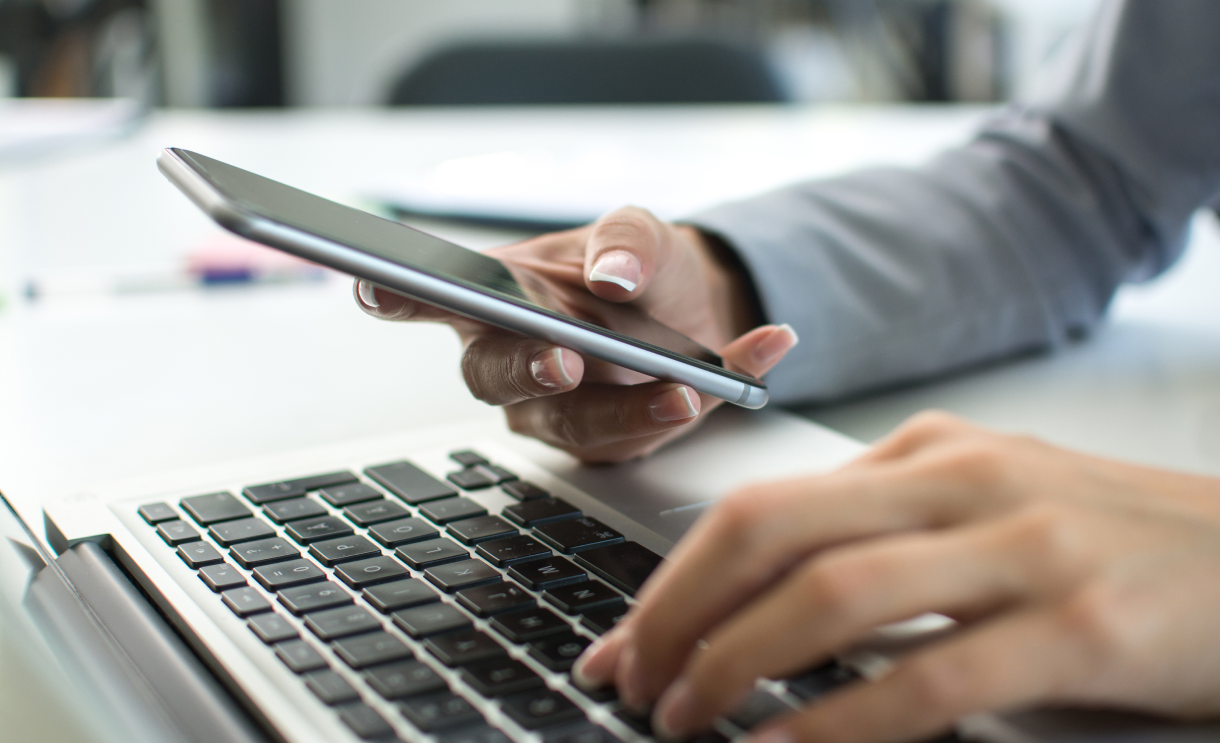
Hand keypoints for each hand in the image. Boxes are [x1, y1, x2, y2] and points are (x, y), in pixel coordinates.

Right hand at [354, 206, 797, 461]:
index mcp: (498, 298)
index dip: (397, 296)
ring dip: (636, 408)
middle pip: (496, 377)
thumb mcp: (640, 233)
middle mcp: (512, 361)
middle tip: (565, 359)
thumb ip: (626, 241)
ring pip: (576, 425)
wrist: (695, 309)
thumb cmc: (639, 269)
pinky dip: (712, 396)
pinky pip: (647, 436)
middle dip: (530, 370)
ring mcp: (555, 412)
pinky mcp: (607, 443)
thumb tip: (612, 276)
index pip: (431, 296)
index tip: (377, 287)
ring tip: (693, 386)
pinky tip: (759, 352)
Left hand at [574, 412, 1219, 742]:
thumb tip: (758, 596)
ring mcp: (1024, 547)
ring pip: (832, 598)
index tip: (625, 640)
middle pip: (771, 535)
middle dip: (678, 616)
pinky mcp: (1080, 626)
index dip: (674, 578)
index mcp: (931, 452)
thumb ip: (885, 535)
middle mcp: (964, 481)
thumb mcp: (989, 510)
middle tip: (633, 684)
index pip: (763, 505)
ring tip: (687, 718)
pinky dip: (838, 723)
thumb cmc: (1116, 544)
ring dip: (737, 665)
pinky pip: (928, 678)